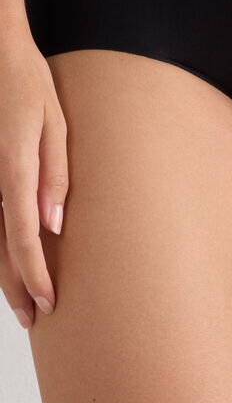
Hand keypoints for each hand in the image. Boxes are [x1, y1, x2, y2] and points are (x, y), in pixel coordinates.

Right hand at [0, 32, 67, 328]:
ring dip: (5, 274)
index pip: (23, 236)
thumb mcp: (53, 122)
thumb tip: (55, 224)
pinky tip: (9, 264)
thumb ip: (55, 173)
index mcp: (13, 169)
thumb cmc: (29, 85)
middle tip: (37, 318)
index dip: (36, 273)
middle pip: (0, 247)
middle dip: (18, 286)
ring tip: (24, 303)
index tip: (50, 302)